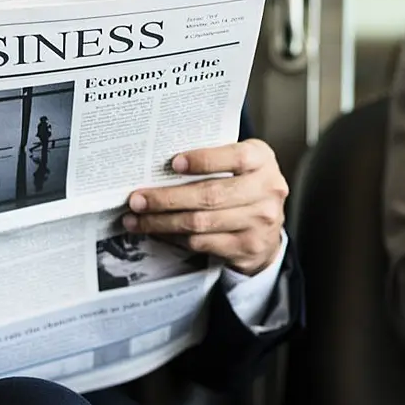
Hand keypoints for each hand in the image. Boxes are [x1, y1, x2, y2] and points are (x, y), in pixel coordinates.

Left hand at [123, 139, 287, 274]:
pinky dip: (174, 237)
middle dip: (167, 199)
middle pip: (210, 195)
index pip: (235, 158)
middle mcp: (267, 190)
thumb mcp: (239, 165)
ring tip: (137, 219)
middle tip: (137, 199)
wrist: (268, 229)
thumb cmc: (244, 186)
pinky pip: (201, 242)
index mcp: (262, 161)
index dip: (204, 160)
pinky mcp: (246, 246)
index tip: (174, 163)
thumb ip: (213, 160)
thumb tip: (160, 166)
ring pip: (200, 222)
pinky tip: (158, 231)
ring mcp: (259, 221)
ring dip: (162, 222)